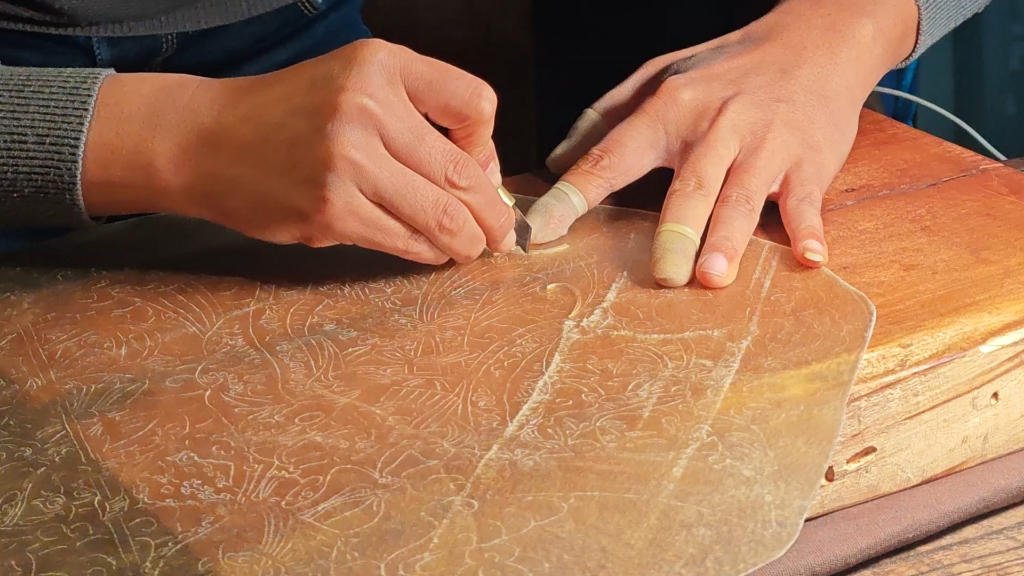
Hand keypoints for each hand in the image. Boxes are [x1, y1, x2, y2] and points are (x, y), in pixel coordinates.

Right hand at [81, 39, 515, 264]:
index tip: (477, 166)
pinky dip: (426, 252)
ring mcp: (346, 164)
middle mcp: (365, 108)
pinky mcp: (329, 212)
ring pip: (439, 216)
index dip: (487, 145)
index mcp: (380, 66)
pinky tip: (431, 251)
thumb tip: (483, 174)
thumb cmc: (290, 113)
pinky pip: (402, 241)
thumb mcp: (355, 82)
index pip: (475, 106)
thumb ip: (417, 113)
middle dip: (491, 214)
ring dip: (466, 241)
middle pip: (462, 174)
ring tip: (471, 247)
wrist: (206, 140)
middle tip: (501, 234)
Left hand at [527, 0, 918, 287]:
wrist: (815, 42)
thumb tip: (555, 160)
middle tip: (662, 274)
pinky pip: (807, 201)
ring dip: (729, 237)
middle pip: (691, 184)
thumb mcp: (659, 76)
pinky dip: (809, 229)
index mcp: (669, 109)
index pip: (613, 156)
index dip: (574, 194)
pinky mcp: (809, 163)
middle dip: (675, 229)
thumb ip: (605, 117)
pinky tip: (810, 258)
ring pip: (743, 196)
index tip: (541, 230)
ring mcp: (765, 146)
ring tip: (713, 276)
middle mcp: (715, 128)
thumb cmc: (726, 70)